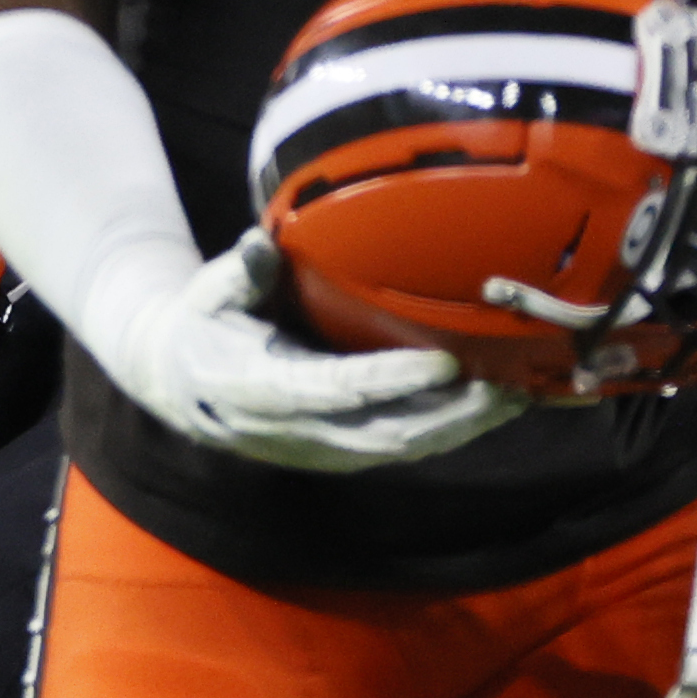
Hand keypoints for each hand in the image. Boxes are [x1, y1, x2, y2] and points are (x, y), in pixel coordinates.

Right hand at [95, 231, 522, 473]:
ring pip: (404, 447)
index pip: (337, 389)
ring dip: (462, 427)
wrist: (179, 385)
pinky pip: (404, 448)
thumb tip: (261, 243)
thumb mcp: (208, 294)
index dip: (392, 379)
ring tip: (516, 396)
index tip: (444, 360)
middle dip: (452, 413)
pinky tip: (490, 408)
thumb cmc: (203, 325)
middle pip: (387, 432)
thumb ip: (239, 273)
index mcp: (262, 389)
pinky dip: (450, 432)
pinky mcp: (342, 454)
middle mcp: (297, 430)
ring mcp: (322, 449)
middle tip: (508, 384)